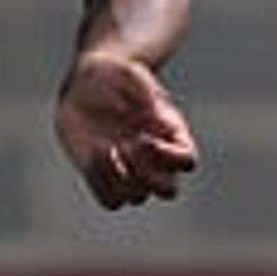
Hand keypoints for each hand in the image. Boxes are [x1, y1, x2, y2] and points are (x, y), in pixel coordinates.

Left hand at [55, 49, 200, 208]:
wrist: (89, 82)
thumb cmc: (118, 76)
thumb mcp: (131, 76)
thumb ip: (146, 96)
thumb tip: (157, 125)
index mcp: (171, 135)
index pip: (187, 161)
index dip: (167, 156)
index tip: (142, 137)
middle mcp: (154, 158)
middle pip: (168, 190)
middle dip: (146, 175)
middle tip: (124, 148)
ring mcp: (129, 170)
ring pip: (136, 198)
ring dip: (119, 180)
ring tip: (104, 149)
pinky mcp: (102, 175)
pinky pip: (108, 199)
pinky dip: (100, 184)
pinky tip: (92, 156)